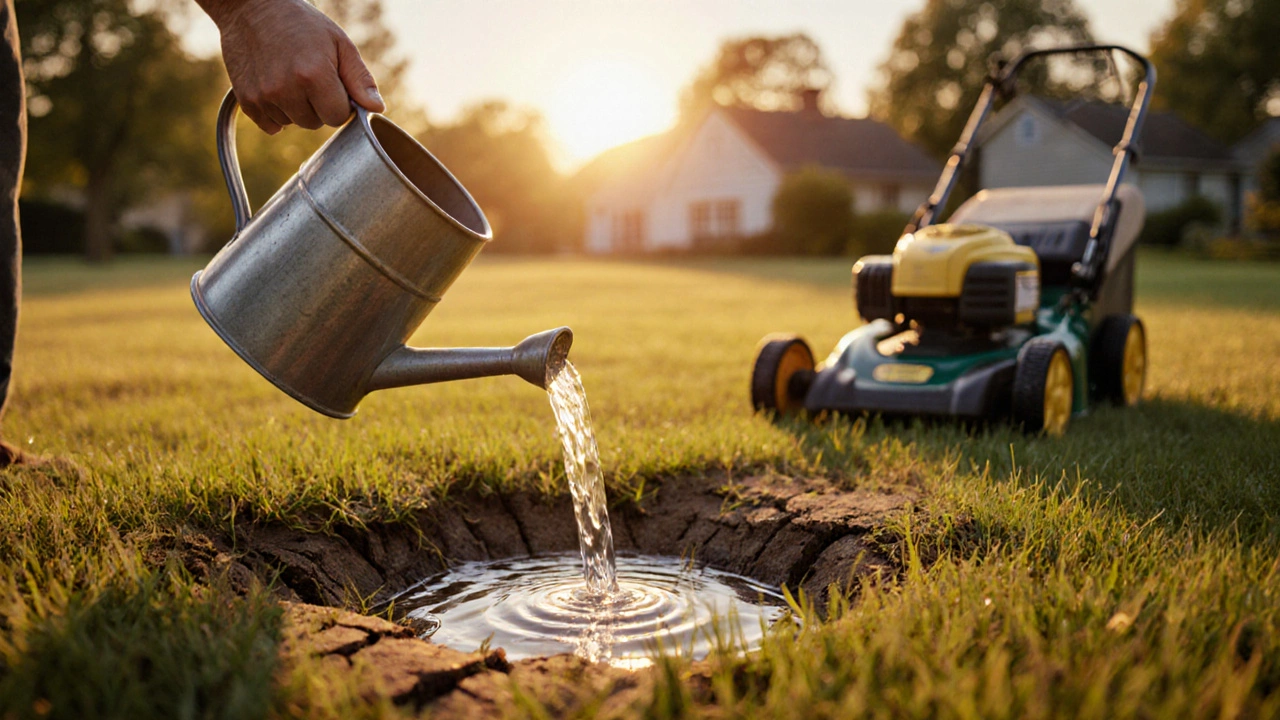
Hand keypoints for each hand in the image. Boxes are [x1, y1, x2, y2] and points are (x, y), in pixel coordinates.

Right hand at [199, 0, 385, 133]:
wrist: (251, 8)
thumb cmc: (301, 24)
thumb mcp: (338, 43)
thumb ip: (359, 78)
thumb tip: (377, 108)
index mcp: (314, 75)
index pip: (338, 117)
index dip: (339, 102)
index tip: (333, 84)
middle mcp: (286, 89)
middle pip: (315, 123)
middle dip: (318, 106)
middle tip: (310, 76)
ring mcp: (263, 96)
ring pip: (293, 124)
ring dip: (296, 108)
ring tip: (290, 76)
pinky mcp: (246, 100)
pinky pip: (271, 126)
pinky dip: (276, 112)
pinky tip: (275, 86)